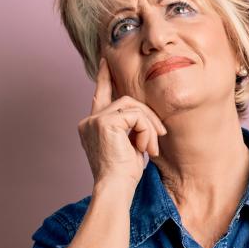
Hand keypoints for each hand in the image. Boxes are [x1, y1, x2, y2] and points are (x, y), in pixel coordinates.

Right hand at [77, 59, 166, 193]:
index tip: (106, 59)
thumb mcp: (128, 146)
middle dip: (148, 116)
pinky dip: (146, 130)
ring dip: (149, 126)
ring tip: (151, 148)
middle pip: (126, 100)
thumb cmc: (123, 174)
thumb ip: (129, 127)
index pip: (100, 95)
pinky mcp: (104, 122)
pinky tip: (144, 148)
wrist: (115, 188)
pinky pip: (136, 115)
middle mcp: (88, 120)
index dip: (105, 77)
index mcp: (92, 125)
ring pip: (134, 106)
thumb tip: (142, 115)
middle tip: (160, 136)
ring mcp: (94, 120)